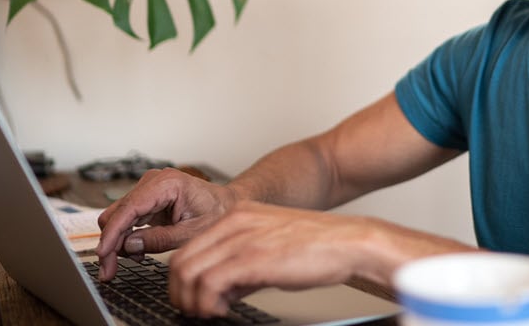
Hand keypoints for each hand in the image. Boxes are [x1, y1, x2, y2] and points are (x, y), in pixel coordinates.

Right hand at [95, 168, 237, 280]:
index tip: (103, 254)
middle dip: (111, 243)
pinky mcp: (146, 200)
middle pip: (117, 213)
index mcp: (167, 183)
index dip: (112, 233)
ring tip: (132, 261)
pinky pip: (127, 220)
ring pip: (117, 217)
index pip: (129, 208)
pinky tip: (137, 253)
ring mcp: (148, 190)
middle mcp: (153, 182)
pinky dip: (127, 238)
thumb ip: (160, 239)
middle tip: (109, 271)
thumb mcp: (192, 232)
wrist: (227, 204)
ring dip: (118, 242)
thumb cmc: (217, 213)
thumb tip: (129, 246)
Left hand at [165, 201, 390, 316]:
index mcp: (236, 217)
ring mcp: (241, 239)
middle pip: (179, 262)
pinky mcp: (252, 258)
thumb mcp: (270, 247)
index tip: (192, 298)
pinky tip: (223, 310)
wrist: (349, 241)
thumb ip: (242, 264)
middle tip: (196, 310)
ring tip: (211, 312)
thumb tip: (222, 290)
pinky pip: (209, 283)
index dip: (183, 280)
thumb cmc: (317, 246)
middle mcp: (233, 223)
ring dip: (192, 301)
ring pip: (187, 273)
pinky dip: (208, 304)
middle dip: (181, 294)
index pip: (187, 249)